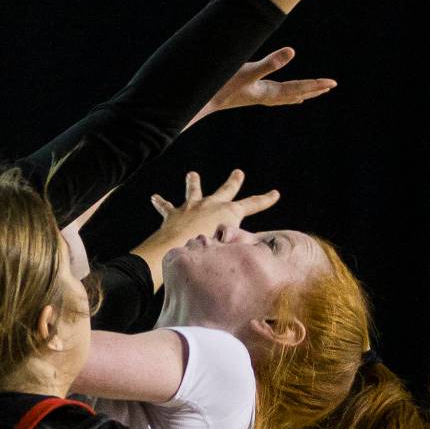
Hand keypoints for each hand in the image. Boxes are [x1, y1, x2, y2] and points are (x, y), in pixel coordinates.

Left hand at [131, 169, 279, 289]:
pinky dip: (161, 202)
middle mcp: (212, 205)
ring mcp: (192, 207)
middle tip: (238, 172)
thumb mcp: (233, 249)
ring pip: (194, 191)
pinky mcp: (174, 214)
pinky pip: (166, 207)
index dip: (266, 199)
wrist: (178, 248)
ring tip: (192, 174)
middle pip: (226, 189)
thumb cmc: (208, 253)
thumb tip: (262, 256)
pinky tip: (154, 197)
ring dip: (194, 183)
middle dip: (233, 181)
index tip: (275, 193)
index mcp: (229, 212)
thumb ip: (245, 248)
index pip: (253, 204)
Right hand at [187, 47, 336, 127]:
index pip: (297, 88)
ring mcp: (254, 95)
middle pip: (294, 93)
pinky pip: (269, 94)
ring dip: (298, 92)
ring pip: (283, 95)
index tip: (332, 83)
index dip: (315, 85)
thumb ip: (270, 62)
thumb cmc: (220, 87)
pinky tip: (277, 94)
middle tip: (329, 86)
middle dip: (312, 89)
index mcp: (267, 93)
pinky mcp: (245, 92)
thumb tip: (292, 52)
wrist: (198, 103)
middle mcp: (263, 96)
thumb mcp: (246, 71)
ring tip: (310, 93)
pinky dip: (280, 93)